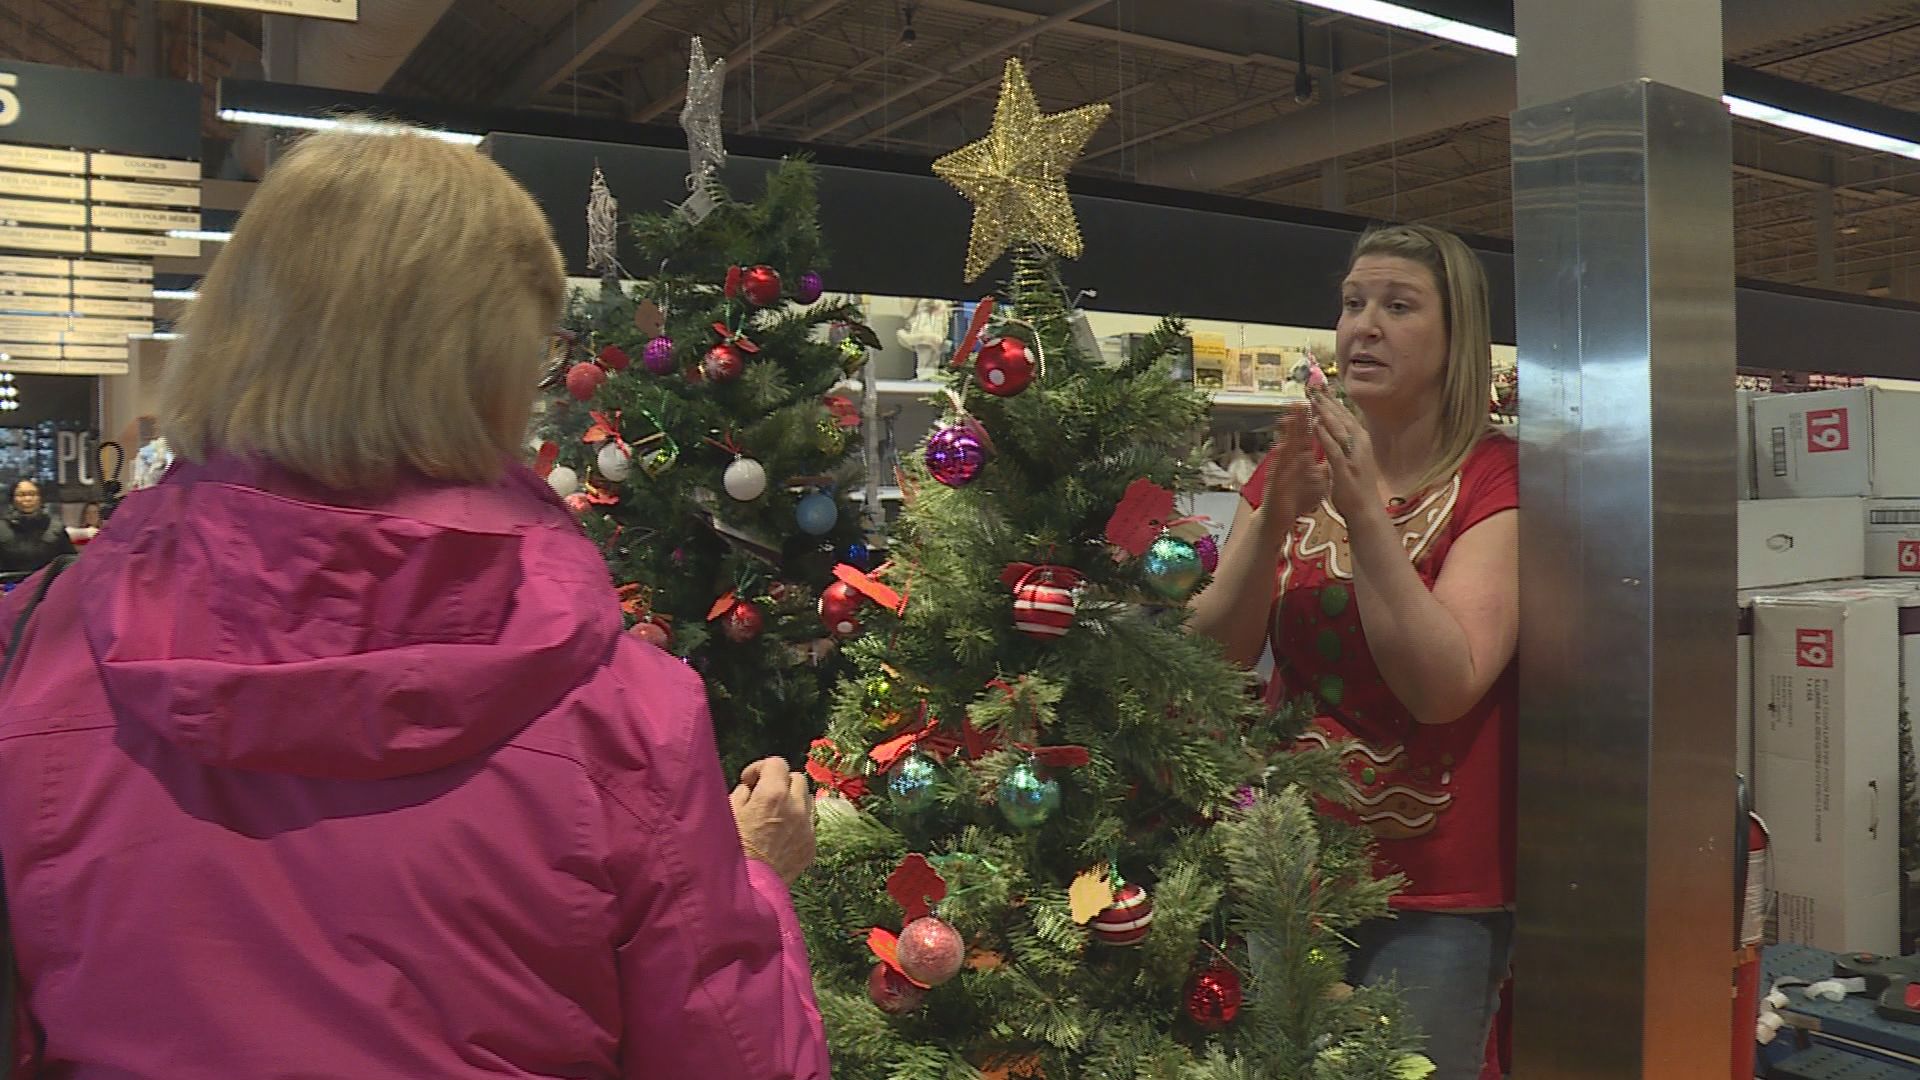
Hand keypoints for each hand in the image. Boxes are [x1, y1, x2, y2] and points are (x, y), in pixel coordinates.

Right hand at [730, 756, 814, 884]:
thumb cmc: (730, 851)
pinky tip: (781, 833)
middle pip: (796, 778)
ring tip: (774, 814)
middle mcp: (796, 807)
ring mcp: (807, 827)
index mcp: (773, 795)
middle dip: (779, 782)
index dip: (760, 768)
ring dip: (792, 800)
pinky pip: (809, 823)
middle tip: (763, 795)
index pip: (776, 763)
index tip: (749, 780)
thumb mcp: (727, 813)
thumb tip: (750, 788)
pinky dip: (798, 821)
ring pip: (807, 799)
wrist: (747, 889)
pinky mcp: (811, 845)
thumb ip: (742, 793)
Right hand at [1254, 402, 1329, 535]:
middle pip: (1295, 438)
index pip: (1308, 437)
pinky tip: (1280, 448)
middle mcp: (1289, 463)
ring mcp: (1280, 472)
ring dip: (1285, 435)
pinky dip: (1279, 459)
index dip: (1312, 421)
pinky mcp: (1274, 484)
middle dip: (1298, 420)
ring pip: (1284, 450)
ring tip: (1288, 418)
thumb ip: (1321, 465)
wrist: (1278, 521)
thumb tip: (1332, 453)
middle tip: (1300, 400)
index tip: (1317, 404)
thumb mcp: (1314, 481)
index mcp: (1300, 460)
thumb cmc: (1295, 500)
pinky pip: (1277, 470)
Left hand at [1310, 390, 1382, 521]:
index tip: (1321, 386)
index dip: (1333, 400)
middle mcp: (1360, 444)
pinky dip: (1324, 434)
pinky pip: (1333, 447)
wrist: (1365, 510)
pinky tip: (1315, 423)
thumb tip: (1340, 427)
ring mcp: (1353, 455)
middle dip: (1327, 401)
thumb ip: (1347, 442)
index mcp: (1361, 441)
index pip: (1346, 415)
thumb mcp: (1354, 458)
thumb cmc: (1358, 485)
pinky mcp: (1345, 468)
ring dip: (1325, 412)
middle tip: (1314, 385)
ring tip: (1313, 398)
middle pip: (1342, 417)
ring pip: (1338, 428)